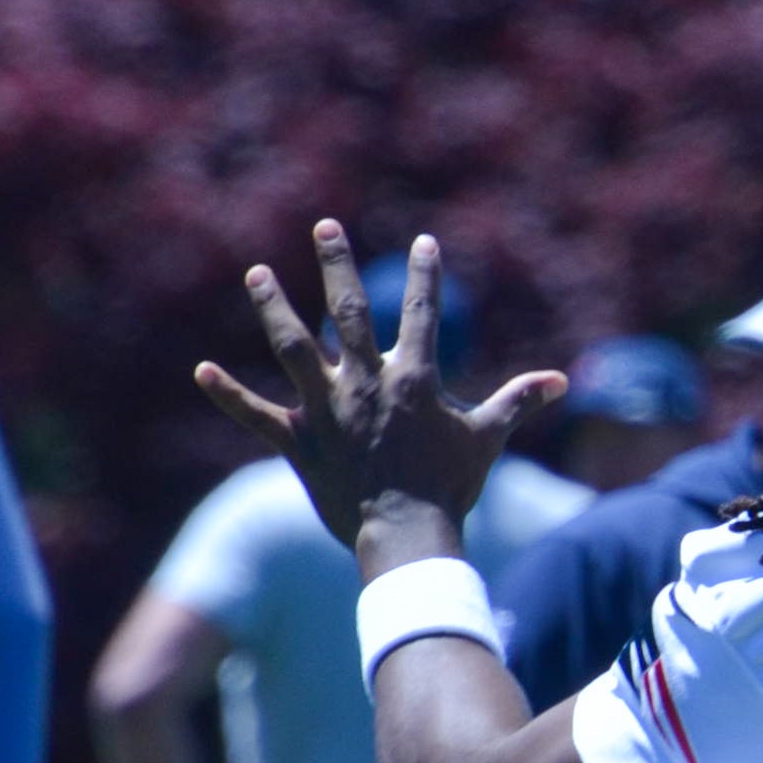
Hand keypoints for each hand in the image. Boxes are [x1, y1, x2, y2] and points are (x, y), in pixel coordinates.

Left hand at [196, 224, 566, 567]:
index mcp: (414, 378)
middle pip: (349, 312)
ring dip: (273, 308)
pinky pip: (258, 414)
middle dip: (338, 265)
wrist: (407, 536)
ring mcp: (328, 410)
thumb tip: (561, 381)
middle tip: (325, 226)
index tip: (423, 241)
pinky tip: (201, 371)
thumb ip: (517, 402)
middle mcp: (366, 384)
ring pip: (294, 348)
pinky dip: (229, 395)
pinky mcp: (299, 441)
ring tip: (257, 273)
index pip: (423, 313)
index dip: (427, 275)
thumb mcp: (485, 438)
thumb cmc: (450, 486)